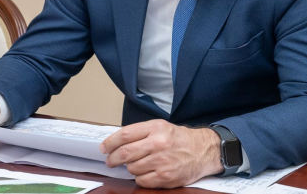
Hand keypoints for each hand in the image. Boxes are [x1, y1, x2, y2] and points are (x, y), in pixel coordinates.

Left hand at [100, 119, 222, 187]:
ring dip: (129, 168)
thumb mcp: (161, 127)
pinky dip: (140, 177)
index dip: (110, 142)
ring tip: (136, 164)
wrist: (202, 151)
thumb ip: (141, 133)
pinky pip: (141, 180)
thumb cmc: (180, 139)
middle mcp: (158, 143)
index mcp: (156, 128)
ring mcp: (161, 161)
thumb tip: (117, 142)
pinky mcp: (165, 177)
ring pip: (132, 168)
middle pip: (124, 153)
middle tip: (110, 161)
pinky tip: (146, 172)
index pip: (125, 135)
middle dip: (113, 158)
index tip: (104, 147)